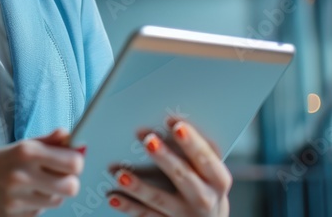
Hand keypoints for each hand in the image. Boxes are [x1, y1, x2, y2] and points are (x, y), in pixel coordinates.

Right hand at [0, 128, 85, 216]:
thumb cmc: (5, 159)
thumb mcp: (26, 144)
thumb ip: (51, 141)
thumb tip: (70, 137)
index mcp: (28, 152)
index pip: (73, 163)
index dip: (76, 164)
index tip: (71, 163)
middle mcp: (21, 174)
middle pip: (70, 187)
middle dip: (69, 182)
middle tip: (60, 178)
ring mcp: (15, 197)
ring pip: (56, 201)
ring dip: (52, 194)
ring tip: (38, 186)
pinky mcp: (10, 215)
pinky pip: (39, 212)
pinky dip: (37, 205)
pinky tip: (25, 196)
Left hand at [107, 116, 231, 216]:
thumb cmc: (206, 184)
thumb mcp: (210, 170)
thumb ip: (194, 150)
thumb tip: (169, 123)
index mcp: (218, 179)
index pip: (206, 158)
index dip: (191, 141)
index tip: (176, 124)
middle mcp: (204, 199)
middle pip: (183, 176)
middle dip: (165, 158)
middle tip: (148, 139)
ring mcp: (184, 214)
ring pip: (159, 199)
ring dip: (139, 186)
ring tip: (121, 173)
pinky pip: (145, 215)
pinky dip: (128, 206)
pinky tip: (113, 195)